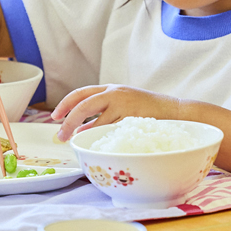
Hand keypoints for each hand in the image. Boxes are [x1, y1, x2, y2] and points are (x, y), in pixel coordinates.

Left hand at [50, 85, 183, 141]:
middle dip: (68, 119)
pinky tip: (92, 141)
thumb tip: (81, 127)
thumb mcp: (124, 103)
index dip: (65, 104)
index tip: (55, 116)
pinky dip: (99, 136)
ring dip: (81, 131)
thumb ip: (104, 110)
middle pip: (84, 104)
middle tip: (59, 134)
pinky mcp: (133, 118)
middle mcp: (116, 94)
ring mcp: (124, 106)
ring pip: (96, 119)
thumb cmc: (148, 111)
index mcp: (111, 89)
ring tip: (72, 140)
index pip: (82, 93)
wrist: (175, 111)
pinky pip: (111, 129)